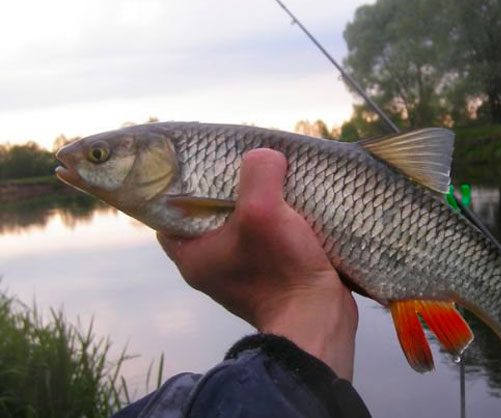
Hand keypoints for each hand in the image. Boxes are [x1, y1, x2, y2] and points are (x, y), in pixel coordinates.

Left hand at [157, 149, 357, 379]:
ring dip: (260, 202)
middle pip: (213, 212)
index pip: (172, 211)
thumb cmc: (280, 271)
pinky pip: (268, 237)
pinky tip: (295, 204)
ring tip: (276, 178)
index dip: (185, 184)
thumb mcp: (263, 211)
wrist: (319, 320)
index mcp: (193, 255)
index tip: (206, 163)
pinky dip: (279, 220)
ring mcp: (243, 271)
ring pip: (244, 224)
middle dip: (231, 187)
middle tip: (248, 164)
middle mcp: (213, 264)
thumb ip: (258, 173)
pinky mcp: (272, 273)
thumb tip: (267, 156)